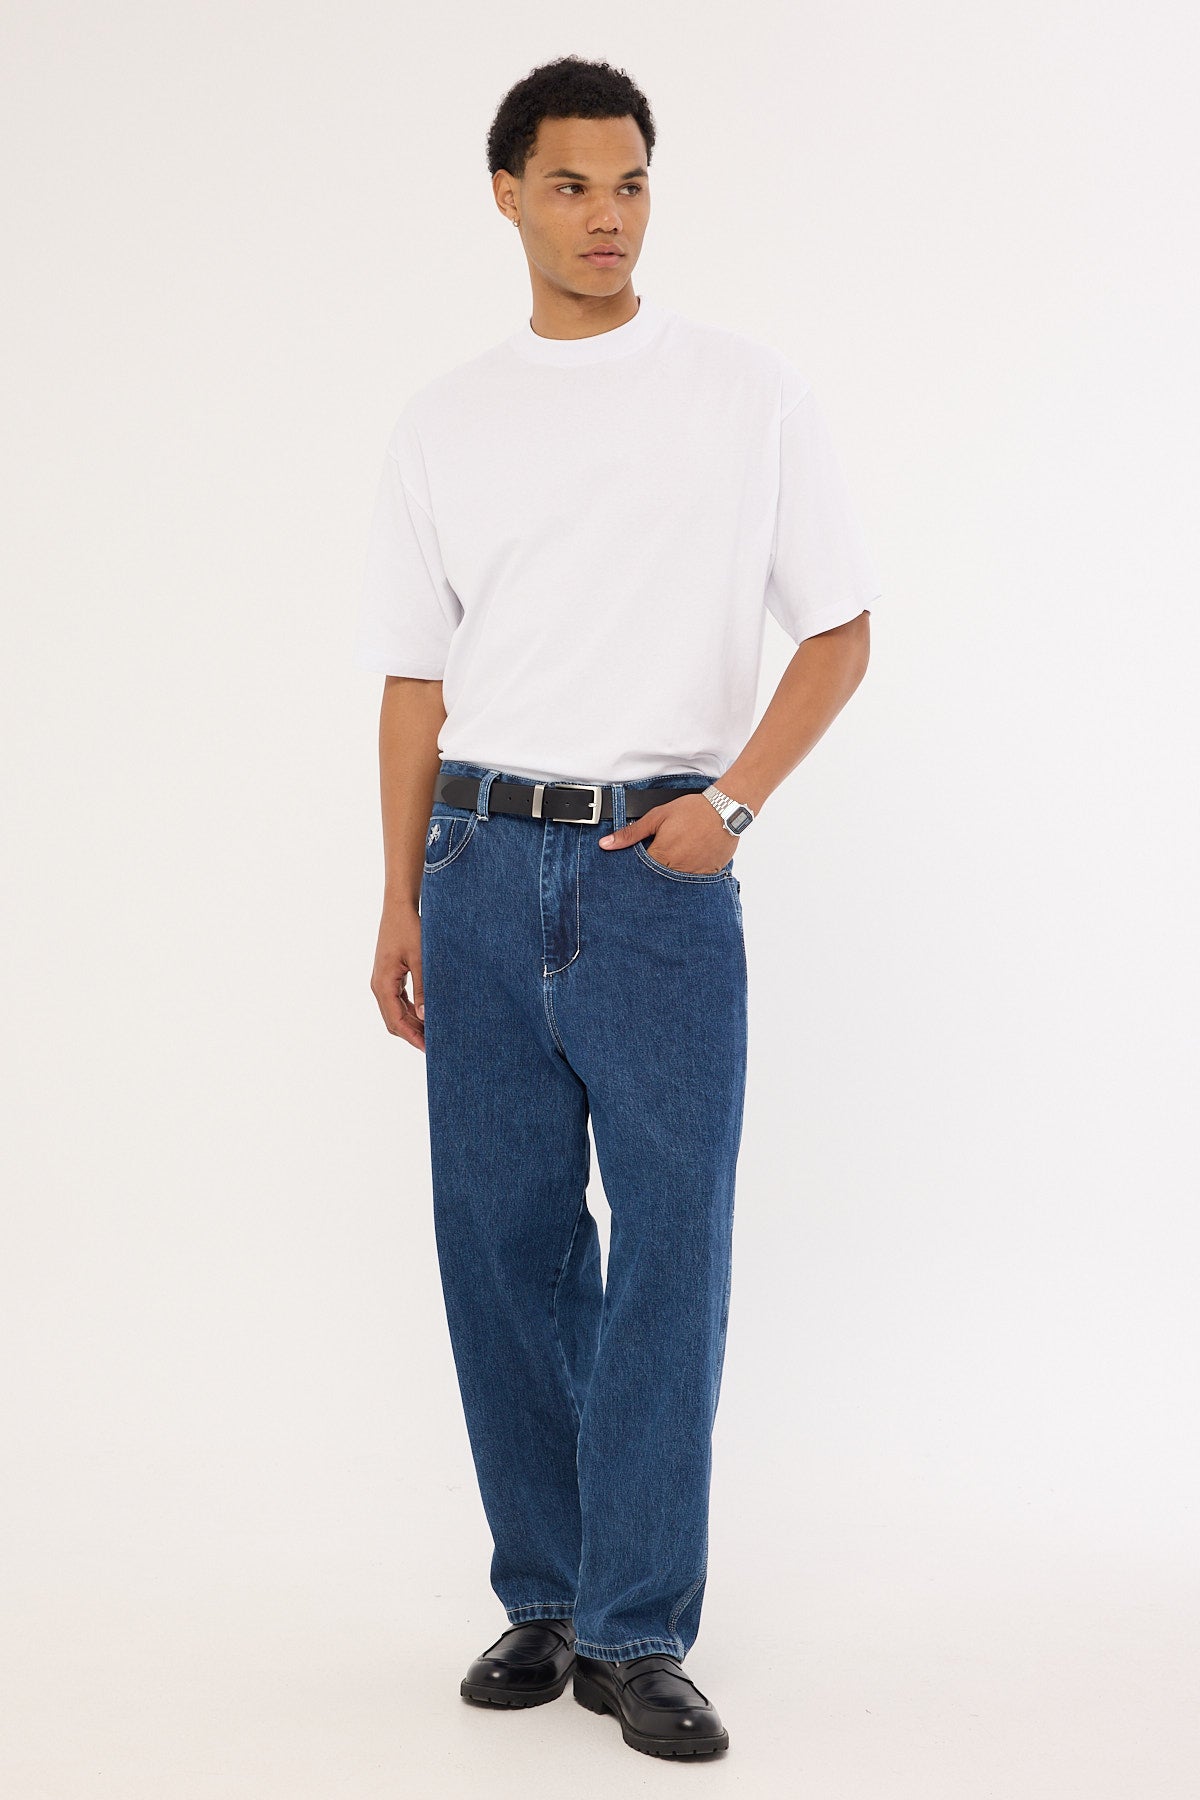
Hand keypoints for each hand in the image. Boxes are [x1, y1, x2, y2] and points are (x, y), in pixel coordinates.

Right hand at [370, 899, 425, 1049]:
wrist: (399, 908)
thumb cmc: (409, 929)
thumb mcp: (420, 959)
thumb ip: (423, 989)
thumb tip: (426, 1017)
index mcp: (383, 984)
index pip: (396, 1021)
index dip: (412, 1037)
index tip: (428, 1049)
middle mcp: (379, 986)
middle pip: (393, 1021)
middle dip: (412, 1034)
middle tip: (435, 1044)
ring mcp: (382, 982)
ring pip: (395, 1012)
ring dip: (412, 1024)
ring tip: (433, 1032)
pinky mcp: (389, 977)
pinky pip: (398, 1001)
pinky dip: (411, 1011)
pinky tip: (427, 1015)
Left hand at [598, 793, 734, 873]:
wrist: (725, 809)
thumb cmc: (691, 810)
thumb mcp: (657, 817)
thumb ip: (631, 833)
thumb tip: (606, 844)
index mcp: (661, 855)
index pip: (641, 871)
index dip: (639, 866)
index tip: (644, 858)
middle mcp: (677, 869)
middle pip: (657, 879)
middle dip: (656, 871)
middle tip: (666, 854)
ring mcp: (694, 874)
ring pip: (676, 882)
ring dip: (673, 873)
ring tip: (680, 855)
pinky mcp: (708, 874)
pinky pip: (695, 882)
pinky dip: (690, 874)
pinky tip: (693, 859)